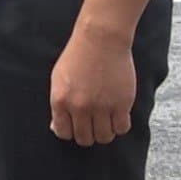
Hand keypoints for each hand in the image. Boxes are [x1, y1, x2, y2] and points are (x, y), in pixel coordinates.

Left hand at [50, 29, 136, 145]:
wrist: (100, 40)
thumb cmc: (78, 57)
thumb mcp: (58, 79)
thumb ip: (59, 104)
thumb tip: (58, 127)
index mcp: (60, 100)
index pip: (64, 133)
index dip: (70, 132)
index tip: (76, 126)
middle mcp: (80, 107)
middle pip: (84, 139)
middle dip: (88, 135)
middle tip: (92, 125)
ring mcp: (102, 106)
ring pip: (104, 137)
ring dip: (104, 132)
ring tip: (105, 121)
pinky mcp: (122, 104)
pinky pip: (122, 129)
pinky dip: (120, 126)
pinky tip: (117, 116)